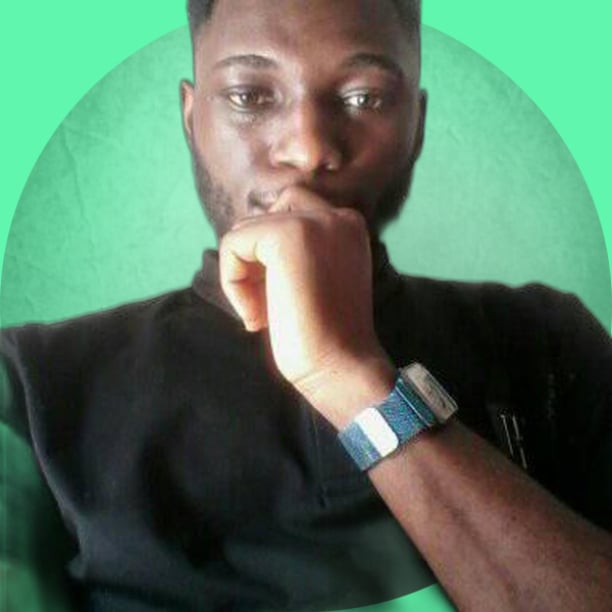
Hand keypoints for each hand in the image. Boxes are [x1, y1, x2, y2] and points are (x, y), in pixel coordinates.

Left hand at [219, 186, 394, 423]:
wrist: (341, 367)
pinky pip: (233, 244)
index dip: (270, 257)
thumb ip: (293, 251)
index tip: (282, 299)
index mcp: (348, 225)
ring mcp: (314, 221)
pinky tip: (254, 316)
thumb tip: (245, 237)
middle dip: (255, 261)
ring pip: (245, 231)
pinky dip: (232, 282)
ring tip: (262, 315)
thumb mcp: (314, 279)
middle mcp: (337, 215)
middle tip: (267, 307)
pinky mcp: (286, 236)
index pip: (289, 212)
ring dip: (242, 275)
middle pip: (264, 217)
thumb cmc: (325, 337)